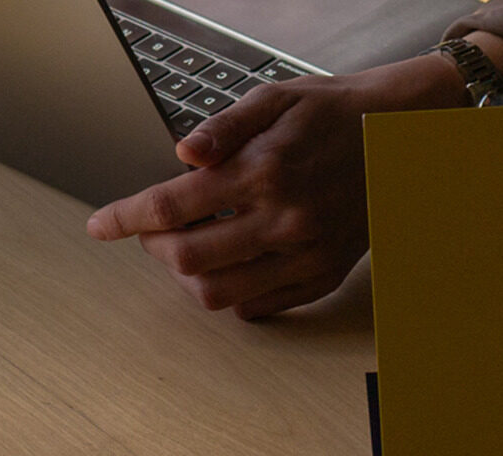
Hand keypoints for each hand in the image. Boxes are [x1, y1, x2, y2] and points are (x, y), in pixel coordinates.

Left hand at [85, 52, 465, 318]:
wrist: (402, 139)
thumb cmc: (333, 114)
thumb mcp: (275, 100)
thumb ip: (223, 128)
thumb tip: (182, 155)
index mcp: (264, 171)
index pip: (170, 206)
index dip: (125, 219)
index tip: (100, 225)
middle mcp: (284, 220)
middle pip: (186, 259)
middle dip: (153, 246)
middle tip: (152, 230)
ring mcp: (305, 254)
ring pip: (218, 293)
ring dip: (186, 276)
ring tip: (188, 247)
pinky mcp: (322, 276)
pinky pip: (259, 308)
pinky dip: (229, 292)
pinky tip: (228, 262)